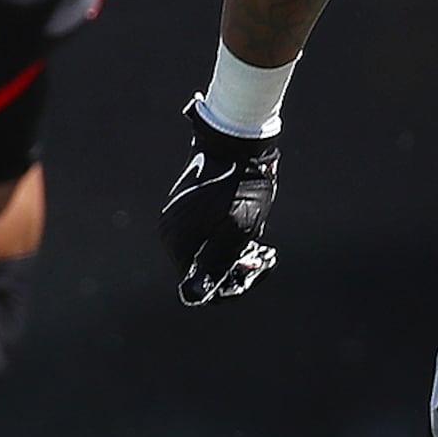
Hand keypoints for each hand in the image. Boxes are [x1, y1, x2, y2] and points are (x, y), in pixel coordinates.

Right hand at [161, 101, 282, 305]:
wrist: (236, 140)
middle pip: (203, 271)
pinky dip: (227, 239)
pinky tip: (250, 228)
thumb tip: (192, 296)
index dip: (232, 285)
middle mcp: (170, 234)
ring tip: (263, 245)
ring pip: (207, 254)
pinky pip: (205, 237)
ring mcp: (176, 220)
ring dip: (236, 255)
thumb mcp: (236, 230)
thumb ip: (214, 264)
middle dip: (237, 269)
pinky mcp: (186, 209)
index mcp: (178, 242)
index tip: (258, 267)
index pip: (200, 287)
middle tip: (267, 254)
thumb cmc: (242, 187)